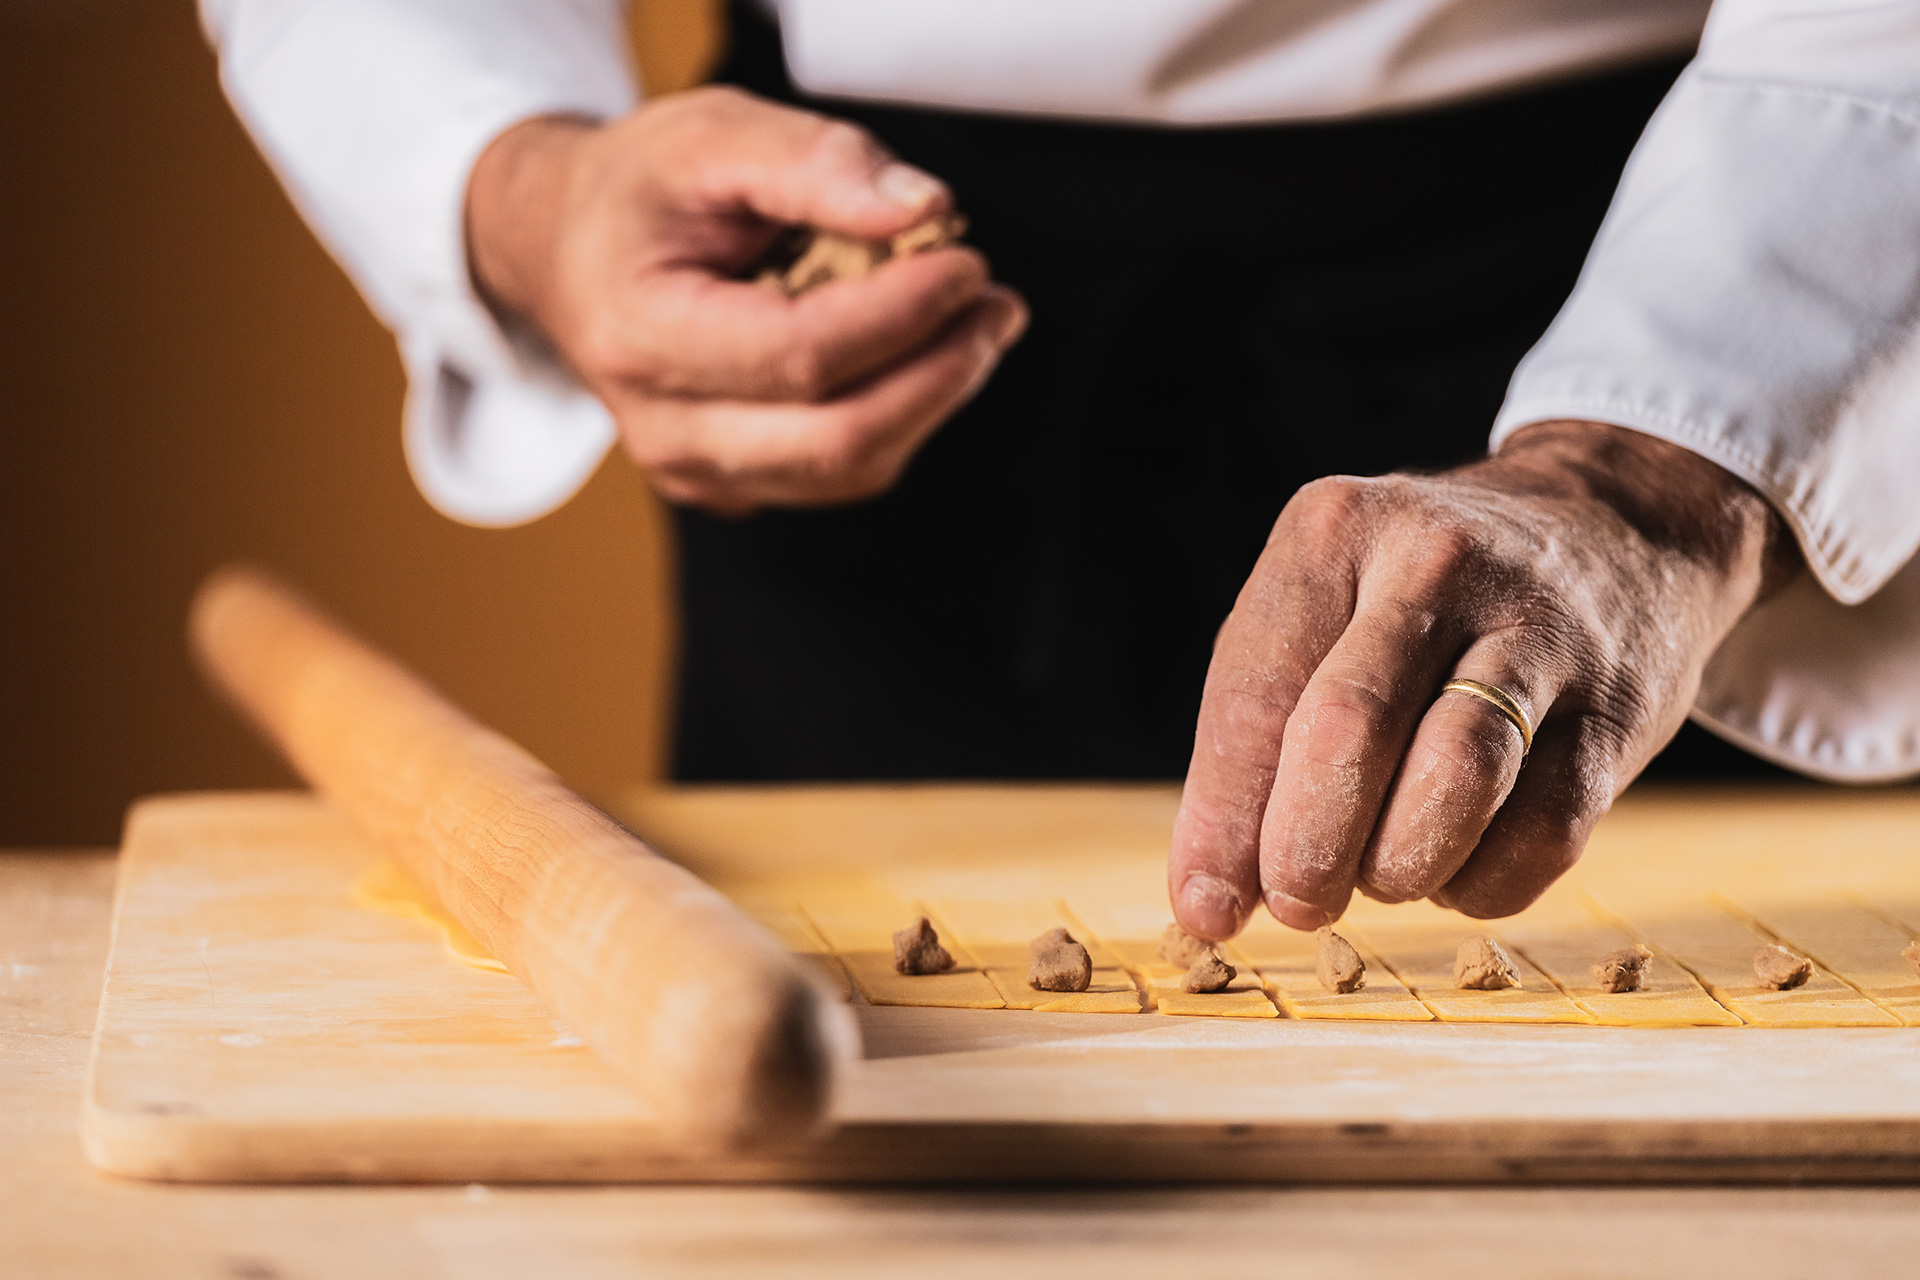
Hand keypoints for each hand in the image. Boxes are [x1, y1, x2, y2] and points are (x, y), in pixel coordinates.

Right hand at [465, 86, 1027, 513]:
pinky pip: (840, 472)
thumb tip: (923, 209)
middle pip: (837, 440)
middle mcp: (663, 430)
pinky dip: (897, 414)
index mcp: (641, 338)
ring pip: (850, 470)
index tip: (966, 260)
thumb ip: (816, 162)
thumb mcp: (711, 135)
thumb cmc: (638, 191)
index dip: (902, 315)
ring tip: (976, 321)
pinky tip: (918, 351)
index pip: (800, 356)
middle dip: (940, 374)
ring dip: (932, 398)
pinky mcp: (733, 487)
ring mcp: (696, 474)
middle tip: (998, 306)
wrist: (565, 253)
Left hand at [1167, 420, 1799, 934]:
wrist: (1615, 527)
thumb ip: (1257, 744)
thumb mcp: (1322, 618)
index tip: (1207, 909)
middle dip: (1308, 844)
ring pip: (1458, 773)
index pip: (1257, 693)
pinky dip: (1486, 881)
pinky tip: (1456, 873)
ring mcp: (1540, 628)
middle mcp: (1436, 563)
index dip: (1223, 818)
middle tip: (1297, 904)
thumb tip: (1209, 902)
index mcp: (1333, 535)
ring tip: (1383, 877)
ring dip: (1401, 863)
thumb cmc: (1420, 600)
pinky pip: (1549, 826)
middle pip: (1352, 724)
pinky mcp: (1618, 705)